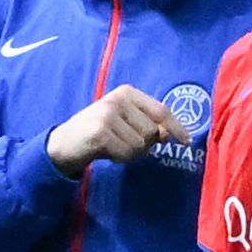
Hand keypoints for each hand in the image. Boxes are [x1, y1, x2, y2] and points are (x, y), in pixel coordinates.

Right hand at [45, 87, 182, 175]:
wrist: (64, 143)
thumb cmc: (101, 133)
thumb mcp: (127, 124)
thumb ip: (149, 126)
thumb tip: (169, 134)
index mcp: (127, 93)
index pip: (161, 110)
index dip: (176, 128)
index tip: (187, 141)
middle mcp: (117, 99)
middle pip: (153, 132)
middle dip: (145, 145)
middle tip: (125, 144)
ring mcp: (107, 114)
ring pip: (141, 145)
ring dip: (132, 153)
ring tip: (114, 146)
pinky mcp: (100, 131)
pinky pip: (127, 153)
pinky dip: (120, 158)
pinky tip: (106, 152)